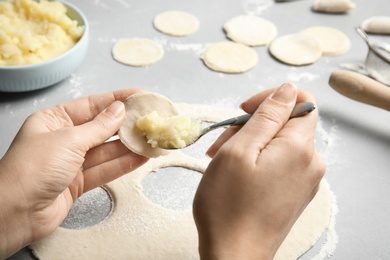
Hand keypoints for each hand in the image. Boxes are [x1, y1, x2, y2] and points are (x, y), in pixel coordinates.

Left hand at [0, 89, 148, 257]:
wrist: (14, 213)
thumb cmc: (32, 168)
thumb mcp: (68, 140)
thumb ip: (98, 127)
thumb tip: (120, 110)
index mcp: (54, 120)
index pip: (91, 105)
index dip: (117, 99)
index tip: (139, 95)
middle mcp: (63, 139)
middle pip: (101, 129)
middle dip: (126, 124)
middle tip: (150, 119)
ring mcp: (71, 162)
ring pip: (106, 151)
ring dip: (129, 146)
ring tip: (151, 139)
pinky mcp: (78, 183)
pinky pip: (105, 170)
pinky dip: (123, 164)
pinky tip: (141, 157)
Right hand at [193, 83, 324, 259]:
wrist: (233, 255)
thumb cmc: (228, 205)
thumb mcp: (239, 150)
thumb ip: (267, 116)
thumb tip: (288, 90)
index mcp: (300, 148)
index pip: (301, 101)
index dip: (271, 98)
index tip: (244, 110)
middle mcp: (310, 163)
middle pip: (284, 124)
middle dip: (251, 126)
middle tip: (221, 145)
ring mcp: (304, 180)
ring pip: (277, 144)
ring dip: (249, 145)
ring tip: (222, 162)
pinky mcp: (294, 193)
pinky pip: (279, 164)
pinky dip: (256, 161)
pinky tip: (235, 175)